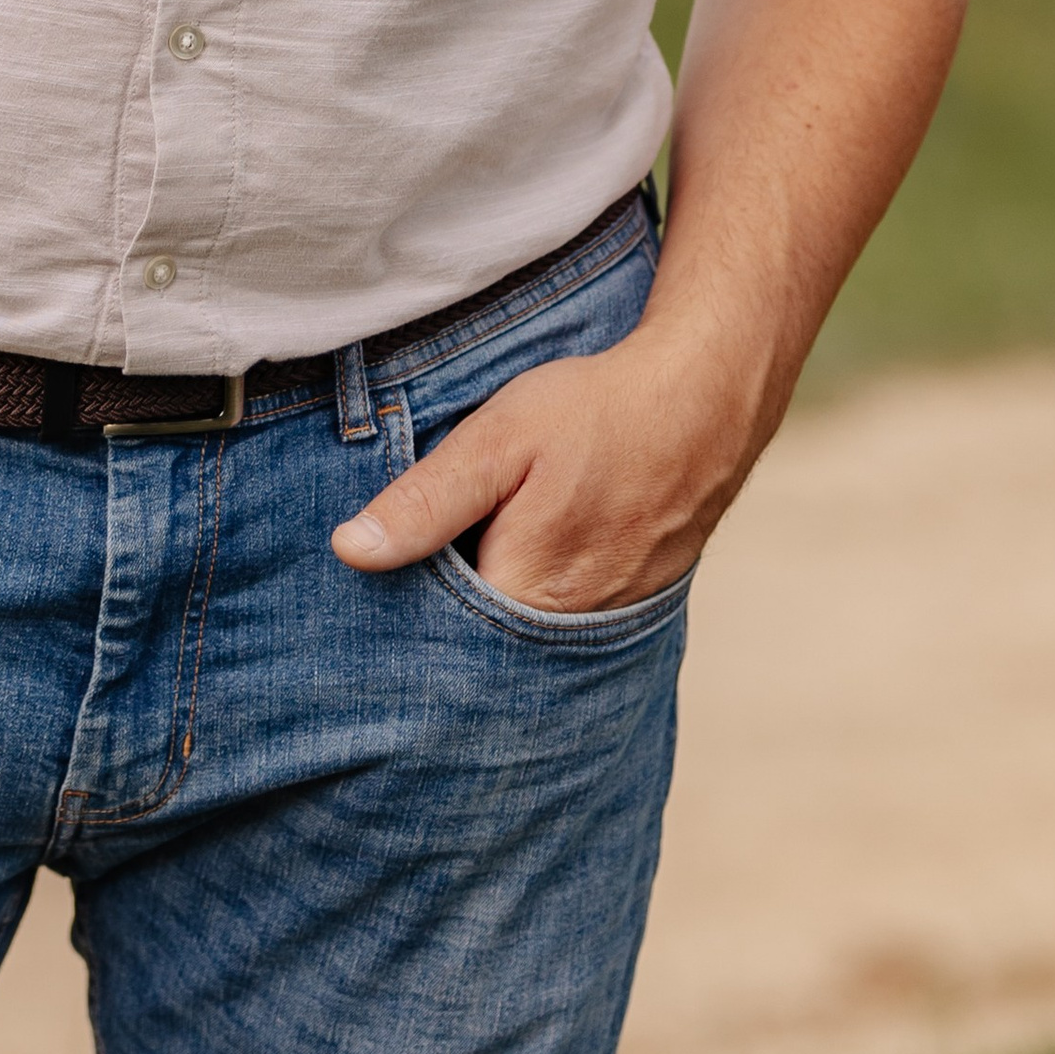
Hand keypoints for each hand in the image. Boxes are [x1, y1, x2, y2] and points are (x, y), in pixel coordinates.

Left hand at [327, 326, 757, 612]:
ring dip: (490, 617)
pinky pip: (565, 626)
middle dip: (444, 626)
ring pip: (524, 641)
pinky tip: (522, 563)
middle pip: (482, 651)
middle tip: (419, 575)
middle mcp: (570, 633)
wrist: (703, 402)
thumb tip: (351, 551)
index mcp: (526, 597)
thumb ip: (426, 501)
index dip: (402, 617)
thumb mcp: (497, 442)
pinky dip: (536, 604)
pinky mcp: (632, 606)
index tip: (371, 596)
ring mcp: (609, 626)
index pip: (438, 640)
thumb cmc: (595, 415)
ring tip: (470, 567)